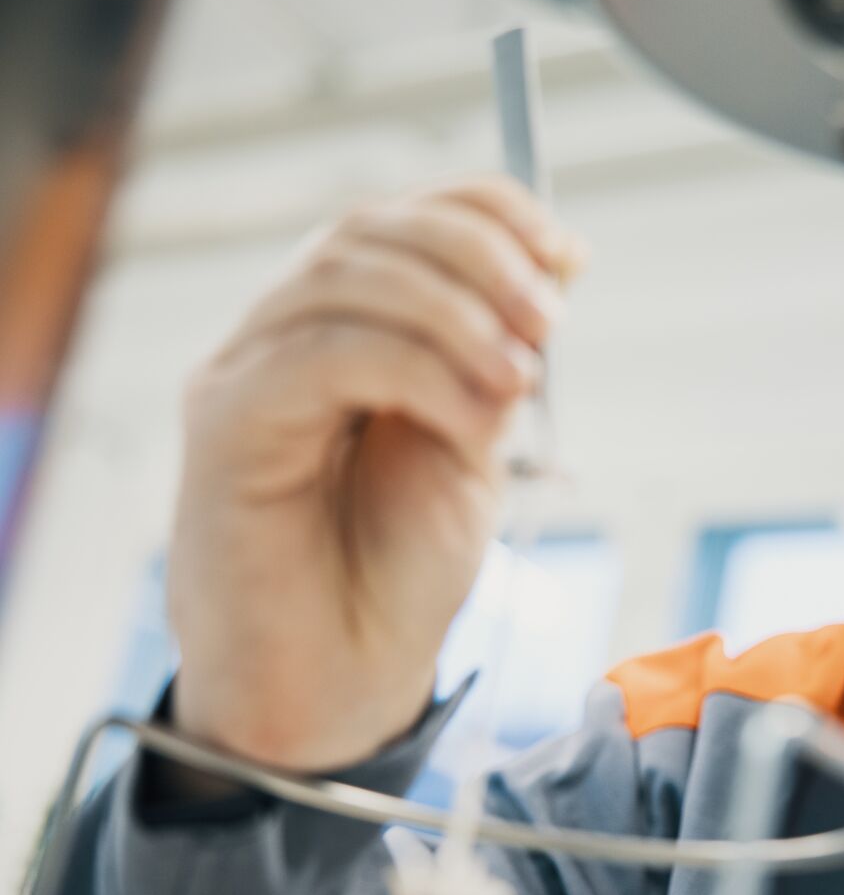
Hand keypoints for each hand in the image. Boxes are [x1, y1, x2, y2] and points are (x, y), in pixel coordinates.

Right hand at [165, 175, 584, 771]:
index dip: (483, 210)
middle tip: (549, 319)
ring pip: (342, 278)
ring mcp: (245, 374)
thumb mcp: (472, 445)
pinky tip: (473, 425)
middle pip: (367, 232)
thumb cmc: (398, 573)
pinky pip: (321, 354)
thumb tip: (559, 265)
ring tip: (518, 380)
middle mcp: (281, 338)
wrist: (339, 684)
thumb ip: (497, 358)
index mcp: (342, 331)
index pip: (399, 221)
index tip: (567, 251)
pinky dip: (417, 372)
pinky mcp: (226, 425)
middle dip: (477, 258)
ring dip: (454, 315)